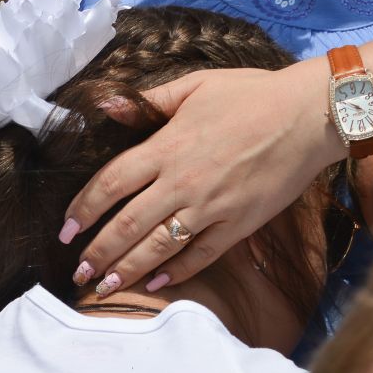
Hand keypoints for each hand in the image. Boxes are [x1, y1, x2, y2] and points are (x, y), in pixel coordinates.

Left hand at [62, 62, 338, 295]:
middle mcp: (183, 181)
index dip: (84, 208)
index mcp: (167, 146)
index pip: (111, 183)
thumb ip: (147, 101)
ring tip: (105, 286)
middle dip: (98, 251)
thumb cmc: (249, 94)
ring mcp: (211, 207)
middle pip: (128, 223)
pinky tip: (158, 283)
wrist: (307, 115)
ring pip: (160, 246)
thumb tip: (104, 104)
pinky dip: (178, 271)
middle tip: (77, 272)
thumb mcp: (193, 86)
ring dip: (128, 269)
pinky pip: (202, 254)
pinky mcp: (239, 224)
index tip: (66, 229)